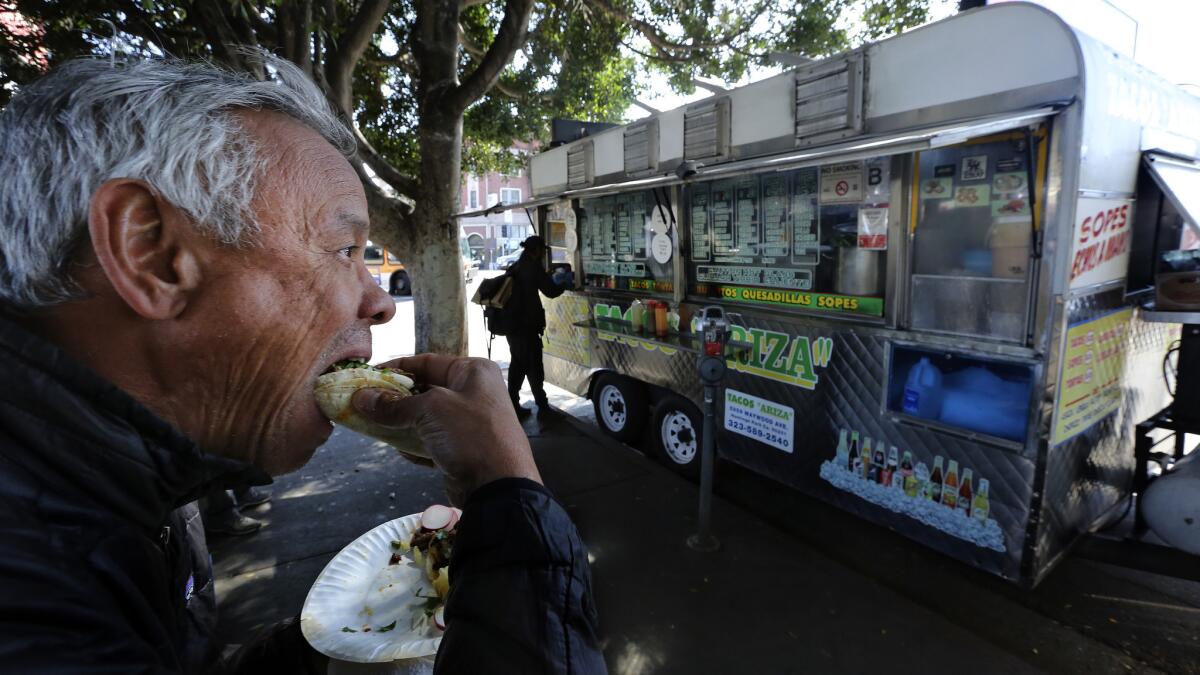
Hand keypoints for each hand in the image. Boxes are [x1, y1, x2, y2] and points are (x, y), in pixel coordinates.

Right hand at [351, 354, 540, 504]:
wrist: (498, 485)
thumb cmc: (470, 434)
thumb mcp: (430, 410)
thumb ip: (394, 405)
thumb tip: (362, 399)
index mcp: (473, 372)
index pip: (427, 362)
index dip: (396, 368)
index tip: (368, 375)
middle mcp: (474, 394)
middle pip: (425, 390)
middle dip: (395, 398)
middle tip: (364, 403)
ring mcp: (470, 424)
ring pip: (427, 419)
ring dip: (401, 423)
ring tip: (373, 426)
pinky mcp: (463, 451)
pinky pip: (432, 443)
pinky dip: (414, 445)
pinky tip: (398, 450)